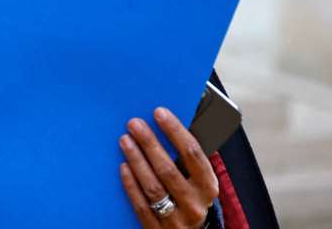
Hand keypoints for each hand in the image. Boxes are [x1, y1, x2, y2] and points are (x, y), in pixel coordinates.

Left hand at [118, 107, 218, 227]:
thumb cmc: (190, 199)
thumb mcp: (197, 181)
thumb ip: (187, 159)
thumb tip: (168, 124)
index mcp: (208, 186)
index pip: (193, 154)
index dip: (175, 131)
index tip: (159, 112)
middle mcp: (195, 204)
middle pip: (168, 169)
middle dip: (149, 143)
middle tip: (134, 124)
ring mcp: (176, 220)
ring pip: (153, 187)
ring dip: (137, 160)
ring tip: (124, 140)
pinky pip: (141, 205)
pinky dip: (131, 184)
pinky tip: (123, 167)